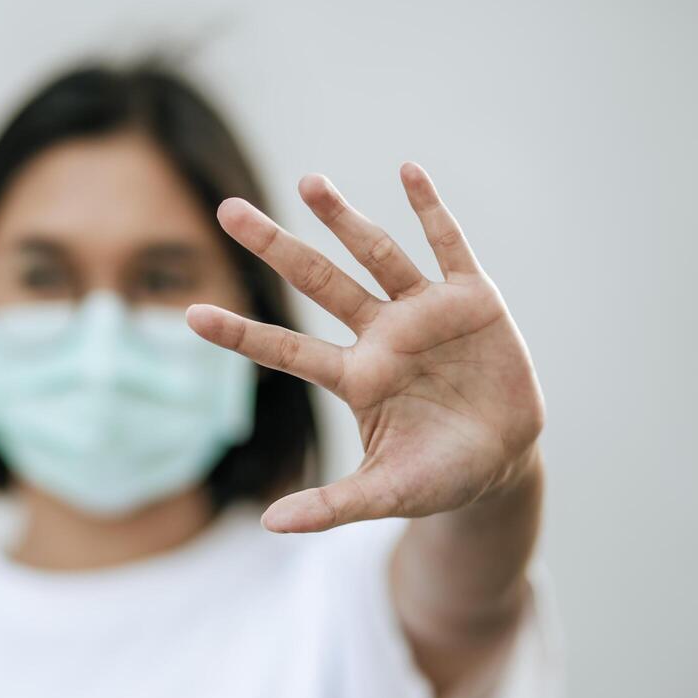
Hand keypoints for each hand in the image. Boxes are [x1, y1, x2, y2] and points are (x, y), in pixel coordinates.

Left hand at [186, 162, 544, 532]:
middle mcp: (381, 335)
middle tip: (228, 210)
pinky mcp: (473, 298)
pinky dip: (430, 209)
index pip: (284, 349)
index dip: (241, 333)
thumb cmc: (439, 475)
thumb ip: (331, 507)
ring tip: (307, 181)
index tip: (190, 314)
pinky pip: (449, 245)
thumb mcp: (386, 494)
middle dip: (275, 247)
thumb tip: (267, 527)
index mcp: (355, 378)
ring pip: (375, 254)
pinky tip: (408, 171)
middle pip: (318, 282)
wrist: (507, 460)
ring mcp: (424, 312)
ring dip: (343, 218)